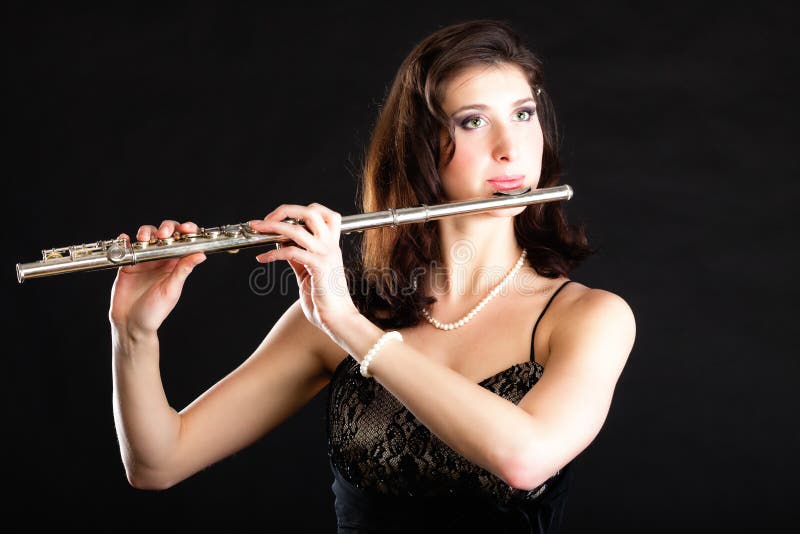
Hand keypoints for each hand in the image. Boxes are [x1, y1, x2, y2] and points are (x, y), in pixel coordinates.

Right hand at [109, 220, 205, 335]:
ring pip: (147, 235)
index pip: (184, 241)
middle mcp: (161, 258)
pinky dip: (125, 240)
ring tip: (144, 239)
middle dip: (166, 228)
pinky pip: (126, 246)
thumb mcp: (171, 290)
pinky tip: (126, 240)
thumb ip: (183, 270)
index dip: (187, 230)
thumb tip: (201, 254)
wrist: (131, 324)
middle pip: (166, 232)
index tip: (186, 229)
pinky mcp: (128, 262)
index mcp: (176, 263)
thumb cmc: (155, 311)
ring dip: (146, 232)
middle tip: (163, 235)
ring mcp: (144, 259)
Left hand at [249, 203, 357, 334]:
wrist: (337, 318)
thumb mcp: (308, 272)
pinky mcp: (319, 267)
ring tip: (257, 229)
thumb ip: (298, 257)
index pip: (322, 213)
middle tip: (266, 218)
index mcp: (331, 245)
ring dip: (272, 227)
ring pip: (297, 229)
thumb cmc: (325, 299)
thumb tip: (282, 244)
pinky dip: (272, 253)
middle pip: (311, 212)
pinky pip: (291, 252)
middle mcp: (331, 246)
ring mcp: (326, 255)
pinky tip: (262, 258)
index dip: (300, 211)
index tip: (279, 218)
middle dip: (285, 210)